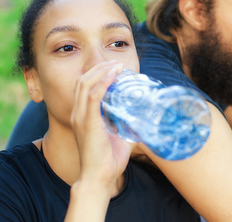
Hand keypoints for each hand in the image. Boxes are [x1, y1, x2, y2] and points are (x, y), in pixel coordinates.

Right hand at [70, 60, 135, 190]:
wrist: (100, 178)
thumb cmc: (109, 160)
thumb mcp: (118, 136)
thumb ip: (126, 125)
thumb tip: (143, 118)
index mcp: (83, 116)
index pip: (84, 87)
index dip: (98, 74)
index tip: (114, 68)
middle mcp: (78, 113)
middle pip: (83, 80)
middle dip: (99, 68)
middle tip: (116, 63)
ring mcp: (81, 117)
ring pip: (86, 84)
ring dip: (102, 71)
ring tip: (116, 65)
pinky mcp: (88, 122)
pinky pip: (93, 96)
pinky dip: (103, 82)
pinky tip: (113, 75)